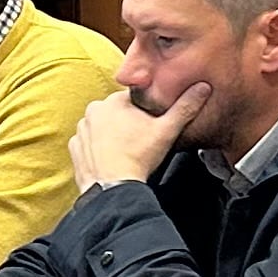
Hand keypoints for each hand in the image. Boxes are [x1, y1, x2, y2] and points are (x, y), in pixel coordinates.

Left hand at [73, 86, 191, 192]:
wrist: (113, 188)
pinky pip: (88, 142)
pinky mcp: (74, 147)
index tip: (152, 126)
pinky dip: (98, 148)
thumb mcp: (168, 130)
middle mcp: (93, 110)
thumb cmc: (139, 158)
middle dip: (128, 122)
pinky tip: (111, 157)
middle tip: (141, 140)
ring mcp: (81, 129)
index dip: (146, 112)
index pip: (134, 98)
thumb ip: (185, 107)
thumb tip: (203, 87)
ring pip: (102, 126)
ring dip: (112, 134)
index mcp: (115, 100)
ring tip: (127, 150)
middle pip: (117, 112)